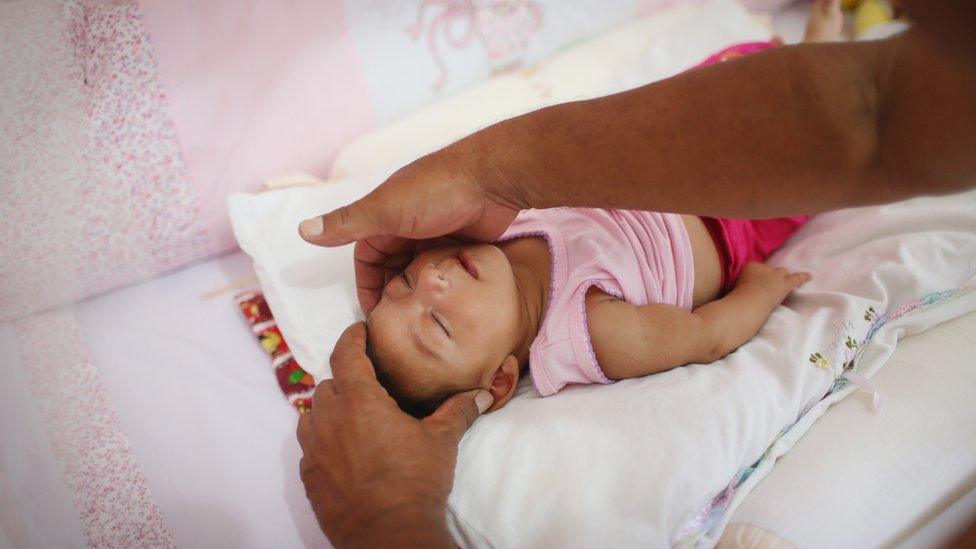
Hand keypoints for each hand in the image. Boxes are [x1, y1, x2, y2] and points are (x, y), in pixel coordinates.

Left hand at [297, 322, 493, 547]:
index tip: (358, 330)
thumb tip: (481, 395)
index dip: (352, 337)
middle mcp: (329, 418)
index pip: (346, 353)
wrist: (388, 532)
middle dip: (345, 380)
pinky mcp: (309, 476)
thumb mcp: (441, 440)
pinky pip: (309, 447)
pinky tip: (343, 451)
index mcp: (359, 400)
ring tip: (352, 418)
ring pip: (312, 414)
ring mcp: (314, 448)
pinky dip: (323, 442)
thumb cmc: (414, 480)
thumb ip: (457, 411)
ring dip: (329, 411)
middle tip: (367, 386)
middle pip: (328, 384)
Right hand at [299, 143, 519, 313]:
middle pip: (394, 267)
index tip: (376, 315)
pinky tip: (447, 300)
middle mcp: (408, 224)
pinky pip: (446, 269)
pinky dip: (443, 282)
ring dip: (421, 288)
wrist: (493, 179)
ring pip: (421, 270)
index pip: (367, 259)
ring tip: (425, 313)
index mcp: (384, 215)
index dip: (369, 286)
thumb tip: (302, 230)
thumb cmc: (436, 191)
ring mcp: (437, 233)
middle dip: (396, 291)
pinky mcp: (462, 241)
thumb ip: (346, 223)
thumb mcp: (385, 210)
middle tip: (403, 320)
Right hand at [735, 262, 811, 304]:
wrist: (751, 300)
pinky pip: (796, 278)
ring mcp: (776, 275)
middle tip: (765, 283)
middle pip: (769, 269)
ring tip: (782, 279)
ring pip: (782, 271)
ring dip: (781, 276)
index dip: (755, 276)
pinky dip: (803, 277)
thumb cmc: (738, 296)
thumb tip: (735, 293)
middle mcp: (764, 267)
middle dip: (768, 275)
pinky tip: (810, 276)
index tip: (752, 283)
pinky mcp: (785, 284)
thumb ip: (736, 286)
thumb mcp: (731, 288)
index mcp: (750, 266)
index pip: (755, 268)